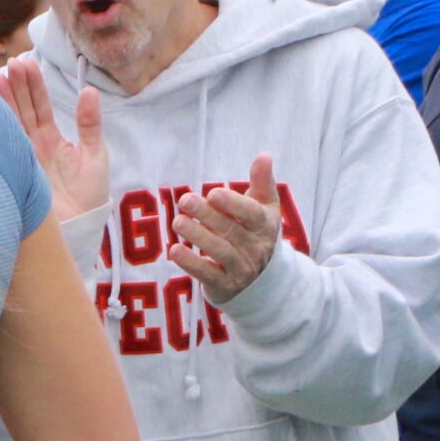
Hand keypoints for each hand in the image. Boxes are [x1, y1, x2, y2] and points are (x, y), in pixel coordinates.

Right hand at [0, 55, 106, 222]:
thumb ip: (89, 123)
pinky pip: (7, 144)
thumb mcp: (95, 153)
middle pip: (21, 110)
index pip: (39, 106)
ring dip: (4, 101)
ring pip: (11, 123)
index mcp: (52, 139)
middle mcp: (32, 145)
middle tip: (11, 64)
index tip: (25, 63)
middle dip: (16, 87)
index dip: (33, 85)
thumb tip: (88, 91)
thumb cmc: (89, 194)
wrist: (80, 225)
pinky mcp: (17, 169)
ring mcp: (22, 157)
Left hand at [170, 155, 279, 305]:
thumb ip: (262, 182)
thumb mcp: (264, 208)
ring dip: (197, 236)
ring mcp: (241, 268)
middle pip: (230, 230)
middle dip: (207, 215)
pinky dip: (191, 262)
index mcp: (265, 225)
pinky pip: (207, 273)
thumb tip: (264, 155)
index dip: (233, 204)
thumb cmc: (256, 233)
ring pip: (219, 251)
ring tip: (177, 221)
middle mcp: (256, 247)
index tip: (213, 193)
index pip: (251, 214)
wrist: (262, 279)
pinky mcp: (224, 285)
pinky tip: (174, 250)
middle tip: (185, 200)